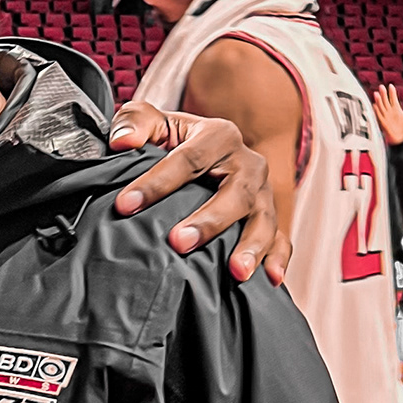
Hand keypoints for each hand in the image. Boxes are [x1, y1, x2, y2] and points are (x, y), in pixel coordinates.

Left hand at [108, 103, 289, 285]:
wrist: (201, 150)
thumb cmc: (171, 140)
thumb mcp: (151, 123)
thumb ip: (133, 123)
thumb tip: (122, 142)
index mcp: (218, 136)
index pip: (188, 159)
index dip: (156, 183)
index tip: (125, 205)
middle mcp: (248, 163)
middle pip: (236, 193)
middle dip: (208, 220)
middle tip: (179, 242)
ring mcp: (262, 193)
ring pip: (263, 219)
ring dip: (251, 246)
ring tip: (235, 271)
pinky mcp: (269, 217)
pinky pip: (280, 239)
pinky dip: (278, 258)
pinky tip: (270, 279)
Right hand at [371, 84, 402, 146]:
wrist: (402, 142)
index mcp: (397, 110)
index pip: (393, 100)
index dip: (392, 93)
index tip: (390, 85)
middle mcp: (390, 113)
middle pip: (385, 102)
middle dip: (383, 94)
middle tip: (382, 87)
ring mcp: (386, 118)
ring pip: (381, 108)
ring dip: (379, 101)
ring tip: (376, 93)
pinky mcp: (384, 124)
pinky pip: (379, 116)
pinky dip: (377, 111)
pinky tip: (374, 106)